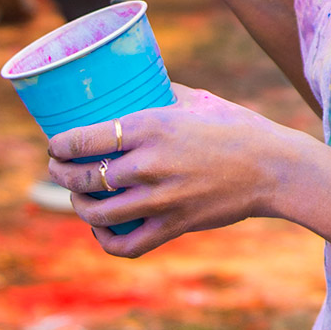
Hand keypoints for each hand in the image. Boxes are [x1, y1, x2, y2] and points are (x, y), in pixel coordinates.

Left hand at [45, 84, 301, 257]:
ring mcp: (160, 199)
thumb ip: (164, 95)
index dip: (59, 146)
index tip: (55, 145)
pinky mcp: (173, 226)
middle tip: (58, 167)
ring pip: (97, 212)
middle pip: (84, 177)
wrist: (275, 168)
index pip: (84, 140)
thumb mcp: (199, 101)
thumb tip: (141, 85)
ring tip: (77, 196)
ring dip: (78, 204)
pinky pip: (126, 244)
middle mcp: (149, 164)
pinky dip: (106, 241)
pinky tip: (102, 230)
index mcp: (151, 126)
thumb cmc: (239, 128)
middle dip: (60, 173)